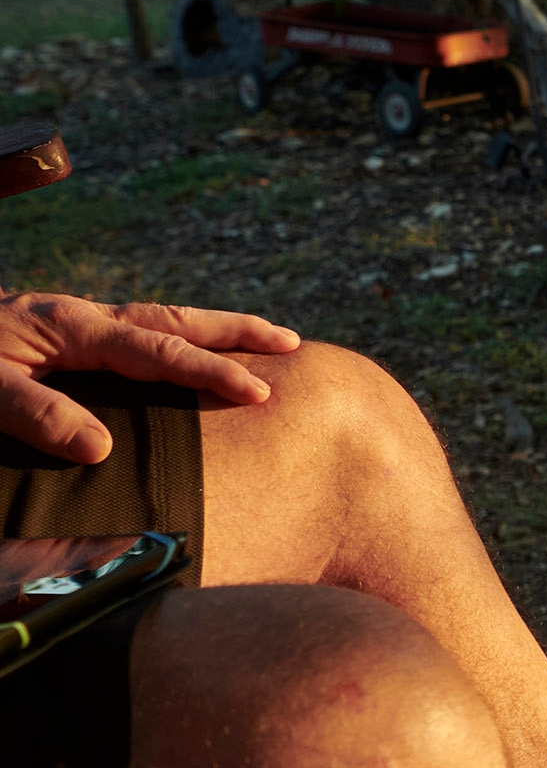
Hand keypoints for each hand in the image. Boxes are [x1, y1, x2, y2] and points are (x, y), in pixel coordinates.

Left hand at [0, 292, 302, 464]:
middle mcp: (76, 319)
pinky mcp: (57, 335)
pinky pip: (132, 335)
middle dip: (233, 332)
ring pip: (155, 322)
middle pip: (171, 319)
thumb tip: (100, 447)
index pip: (154, 350)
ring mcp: (68, 324)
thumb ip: (34, 412)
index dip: (208, 370)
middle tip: (292, 343)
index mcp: (66, 326)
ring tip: (261, 341)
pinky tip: (180, 357)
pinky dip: (172, 342)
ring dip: (210, 331)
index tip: (257, 391)